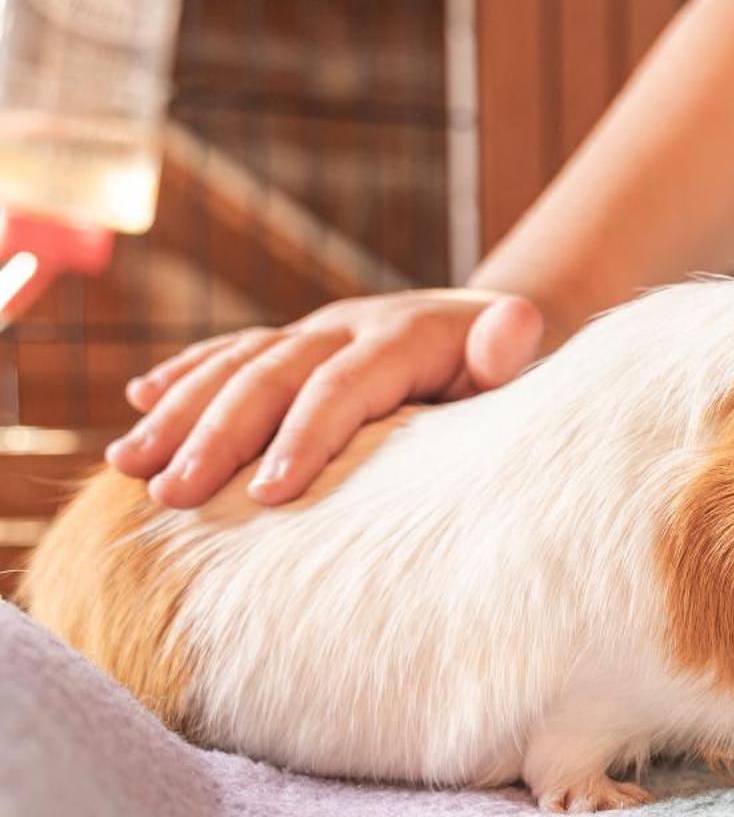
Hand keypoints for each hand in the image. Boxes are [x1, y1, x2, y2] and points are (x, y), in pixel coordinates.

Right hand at [108, 289, 543, 508]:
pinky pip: (232, 351)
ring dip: (178, 412)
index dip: (304, 437)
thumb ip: (508, 348)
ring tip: (130, 466)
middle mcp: (347, 326)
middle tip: (172, 496)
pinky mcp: (297, 341)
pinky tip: (137, 402)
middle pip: (270, 376)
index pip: (342, 387)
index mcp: (403, 336)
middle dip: (217, 436)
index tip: (268, 495)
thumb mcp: (520, 362)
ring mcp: (316, 331)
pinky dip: (185, 375)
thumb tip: (518, 320)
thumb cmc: (512, 370)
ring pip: (236, 364)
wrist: (502, 327)